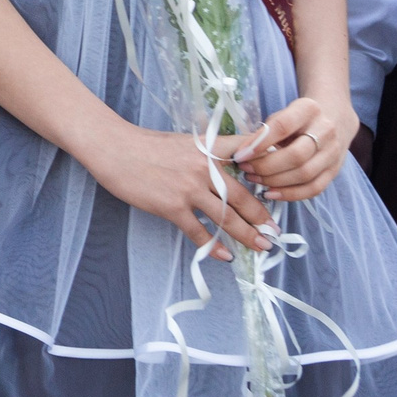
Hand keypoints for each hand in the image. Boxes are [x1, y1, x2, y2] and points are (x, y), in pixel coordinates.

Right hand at [80, 119, 272, 261]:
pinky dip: (214, 246)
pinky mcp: (171, 206)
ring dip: (246, 235)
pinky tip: (225, 255)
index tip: (283, 180)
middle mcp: (202, 168)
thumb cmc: (144, 144)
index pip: (245, 151)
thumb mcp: (181, 141)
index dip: (267, 164)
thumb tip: (223, 169)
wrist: (113, 147)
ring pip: (225, 217)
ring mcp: (187, 188)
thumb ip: (204, 154)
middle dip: (261, 217)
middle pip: (241, 196)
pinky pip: (198, 231)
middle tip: (275, 231)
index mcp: (206, 148)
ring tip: (260, 246)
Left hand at [232, 94, 350, 203]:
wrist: (334, 119)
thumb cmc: (298, 119)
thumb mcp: (282, 114)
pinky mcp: (335, 171)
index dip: (260, 143)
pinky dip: (290, 194)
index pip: (282, 127)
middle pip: (296, 155)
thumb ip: (266, 131)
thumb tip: (244, 153)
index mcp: (308, 110)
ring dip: (275, 181)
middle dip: (266, 166)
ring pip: (304, 174)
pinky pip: (314, 188)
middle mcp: (325, 131)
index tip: (240, 154)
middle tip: (246, 169)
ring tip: (255, 179)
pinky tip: (271, 193)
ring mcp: (333, 153)